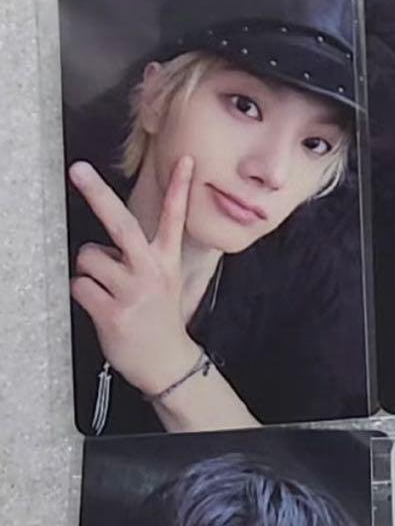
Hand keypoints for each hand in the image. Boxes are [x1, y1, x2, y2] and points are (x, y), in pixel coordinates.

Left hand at [69, 156, 201, 395]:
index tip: (184, 161)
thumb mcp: (166, 284)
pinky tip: (101, 305)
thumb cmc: (160, 322)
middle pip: (121, 225)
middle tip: (79, 171)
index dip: (180, 188)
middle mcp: (151, 273)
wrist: (167, 364)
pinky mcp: (112, 311)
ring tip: (107, 289)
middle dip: (97, 194)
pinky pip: (79, 285)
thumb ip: (144, 259)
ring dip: (89, 272)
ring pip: (88, 258)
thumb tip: (107, 245)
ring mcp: (131, 292)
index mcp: (166, 263)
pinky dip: (83, 293)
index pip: (174, 219)